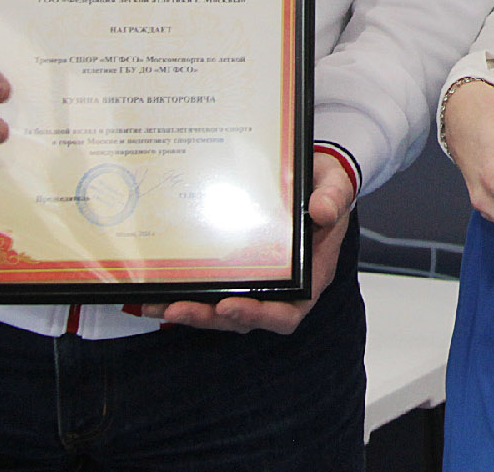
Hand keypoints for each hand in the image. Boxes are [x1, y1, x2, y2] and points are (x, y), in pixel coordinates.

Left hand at [146, 152, 356, 332]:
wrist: (314, 177)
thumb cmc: (325, 186)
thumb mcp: (335, 184)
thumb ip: (334, 196)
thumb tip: (324, 210)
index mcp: (310, 273)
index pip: (288, 311)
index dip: (260, 316)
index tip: (230, 306)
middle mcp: (283, 285)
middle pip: (247, 317)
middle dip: (211, 317)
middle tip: (180, 308)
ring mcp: (258, 280)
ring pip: (224, 310)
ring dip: (193, 311)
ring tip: (161, 305)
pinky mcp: (238, 269)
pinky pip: (212, 289)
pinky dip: (186, 293)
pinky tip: (158, 291)